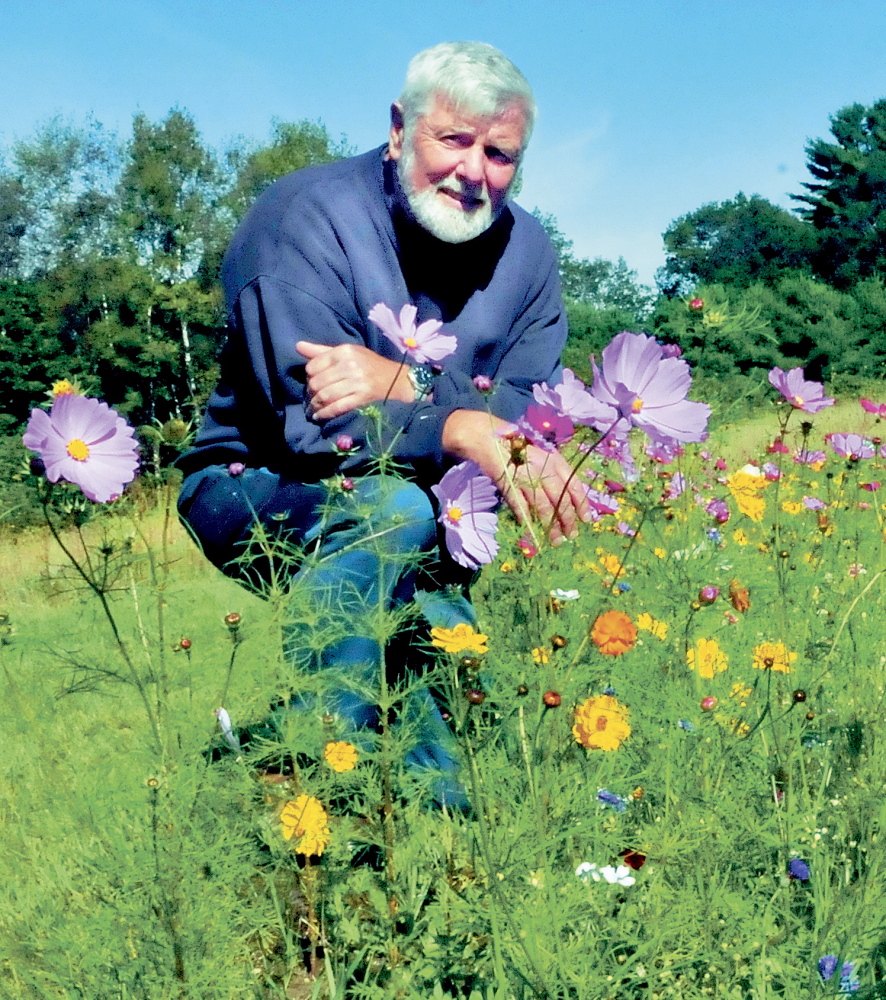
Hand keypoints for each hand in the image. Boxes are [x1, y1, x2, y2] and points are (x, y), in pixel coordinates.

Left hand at [297, 341, 413, 419]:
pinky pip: (337, 407)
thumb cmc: (370, 365)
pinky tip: (320, 415)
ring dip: (316, 404)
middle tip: (312, 397)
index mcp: (344, 351)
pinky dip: (325, 413)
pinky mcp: (362, 397)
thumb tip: (297, 346)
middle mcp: (350, 365)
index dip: (309, 376)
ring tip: (313, 408)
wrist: (398, 380)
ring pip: (325, 395)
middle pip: (317, 382)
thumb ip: (322, 351)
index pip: (313, 365)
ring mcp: (357, 382)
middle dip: (311, 392)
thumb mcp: (348, 353)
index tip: (313, 381)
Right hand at [442, 410, 592, 545]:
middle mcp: (543, 468)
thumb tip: (566, 497)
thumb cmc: (516, 444)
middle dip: (568, 520)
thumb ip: (554, 472)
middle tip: (571, 535)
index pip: (574, 484)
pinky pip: (519, 506)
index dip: (582, 504)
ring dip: (550, 525)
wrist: (487, 436)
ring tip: (555, 539)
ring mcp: (525, 477)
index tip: (587, 519)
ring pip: (543, 506)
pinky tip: (531, 529)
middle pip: (560, 499)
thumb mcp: (541, 453)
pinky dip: (526, 518)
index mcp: (554, 459)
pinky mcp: (508, 484)